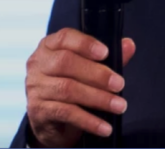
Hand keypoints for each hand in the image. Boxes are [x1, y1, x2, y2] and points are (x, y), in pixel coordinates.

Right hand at [24, 29, 136, 147]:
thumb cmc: (72, 83)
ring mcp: (36, 87)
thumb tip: (128, 45)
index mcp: (50, 46)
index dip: (86, 44)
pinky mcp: (38, 110)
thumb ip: (109, 56)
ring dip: (98, 98)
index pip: (65, 37)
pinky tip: (104, 126)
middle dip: (97, 74)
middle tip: (120, 84)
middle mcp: (39, 64)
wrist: (51, 117)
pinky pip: (66, 113)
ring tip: (119, 106)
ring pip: (68, 89)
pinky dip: (88, 120)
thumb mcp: (89, 67)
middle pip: (66, 63)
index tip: (106, 52)